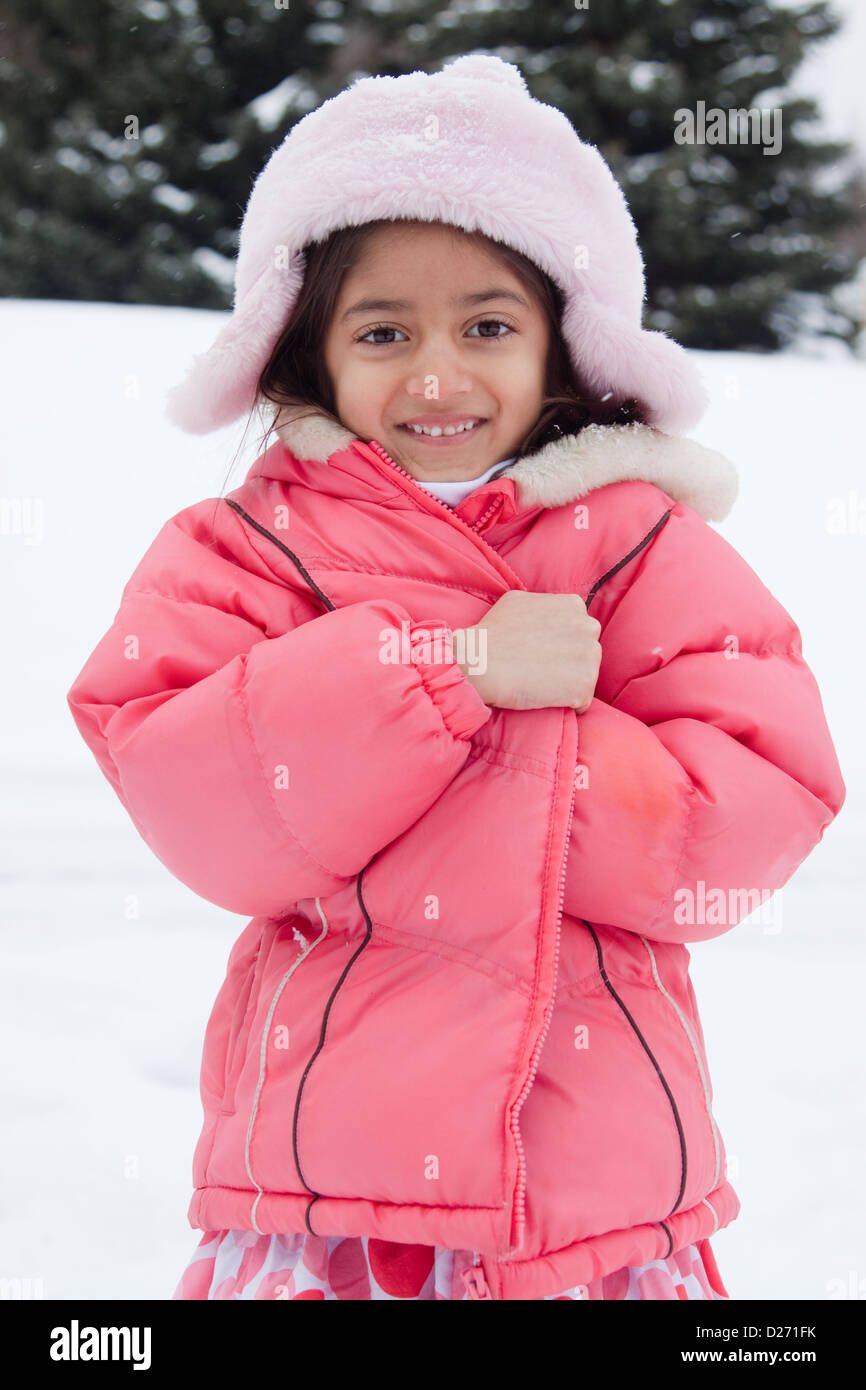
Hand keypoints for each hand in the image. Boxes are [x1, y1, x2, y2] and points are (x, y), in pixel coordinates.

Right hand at [452, 591, 601, 711]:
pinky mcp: (584, 685)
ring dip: (568, 684)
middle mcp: (587, 627)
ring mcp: (589, 657)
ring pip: (586, 676)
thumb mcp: (519, 601)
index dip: (560, 644)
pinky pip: (582, 701)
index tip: (543, 653)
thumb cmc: (493, 632)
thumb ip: (543, 605)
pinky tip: (545, 700)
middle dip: (569, 663)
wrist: (482, 661)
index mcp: (574, 606)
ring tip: (540, 686)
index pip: (579, 629)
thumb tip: (548, 614)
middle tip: (541, 671)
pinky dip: (567, 705)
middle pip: (586, 651)